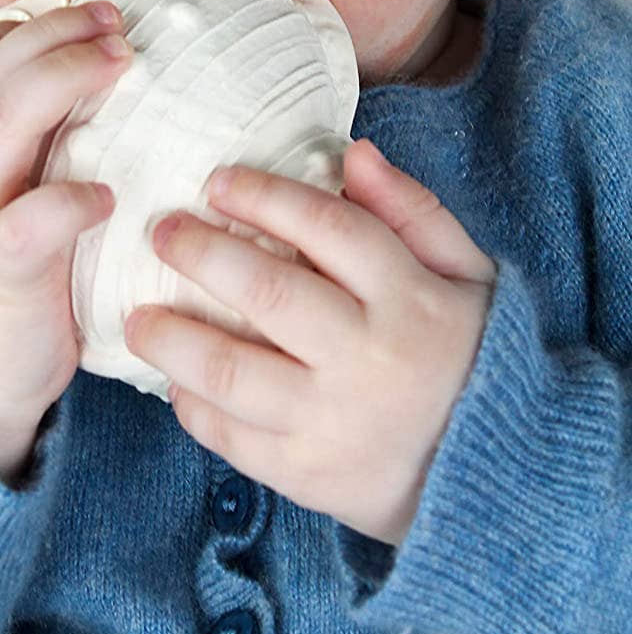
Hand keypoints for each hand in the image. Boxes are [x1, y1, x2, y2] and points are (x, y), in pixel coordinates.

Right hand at [0, 0, 133, 457]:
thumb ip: (13, 147)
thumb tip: (85, 76)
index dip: (6, 28)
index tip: (71, 11)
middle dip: (50, 35)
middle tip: (115, 21)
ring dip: (61, 81)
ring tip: (121, 63)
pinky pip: (24, 226)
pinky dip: (68, 200)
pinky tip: (109, 193)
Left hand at [124, 140, 496, 546]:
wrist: (497, 479)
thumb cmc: (471, 356)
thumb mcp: (467, 274)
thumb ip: (413, 211)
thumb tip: (353, 153)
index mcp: (409, 298)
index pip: (329, 229)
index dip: (266, 197)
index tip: (217, 180)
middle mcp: (368, 358)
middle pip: (267, 293)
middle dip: (200, 253)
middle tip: (161, 231)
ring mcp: (333, 422)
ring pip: (232, 371)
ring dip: (172, 338)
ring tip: (137, 316)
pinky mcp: (309, 476)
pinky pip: (233, 438)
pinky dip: (193, 406)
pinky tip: (175, 379)